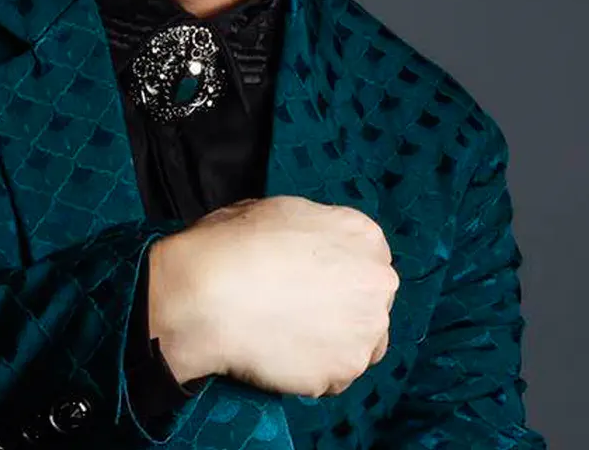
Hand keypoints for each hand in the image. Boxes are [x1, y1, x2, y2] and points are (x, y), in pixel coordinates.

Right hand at [153, 195, 398, 397]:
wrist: (210, 294)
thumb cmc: (235, 243)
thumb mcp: (281, 210)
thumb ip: (314, 231)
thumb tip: (307, 248)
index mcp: (363, 235)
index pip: (368, 261)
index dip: (340, 274)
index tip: (314, 285)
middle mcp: (378, 282)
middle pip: (372, 304)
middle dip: (344, 311)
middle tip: (301, 314)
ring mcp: (365, 331)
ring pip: (359, 346)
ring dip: (333, 346)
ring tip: (290, 339)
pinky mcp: (345, 372)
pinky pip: (333, 378)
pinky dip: (312, 373)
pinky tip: (281, 357)